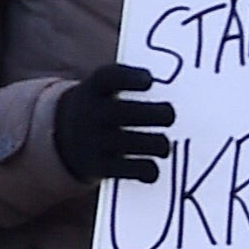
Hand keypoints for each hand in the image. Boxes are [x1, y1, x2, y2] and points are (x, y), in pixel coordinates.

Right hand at [53, 61, 175, 184]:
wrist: (65, 136)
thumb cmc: (106, 107)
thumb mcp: (107, 91)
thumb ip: (134, 88)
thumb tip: (184, 89)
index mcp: (94, 89)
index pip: (108, 78)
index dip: (130, 78)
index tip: (150, 81)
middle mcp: (89, 114)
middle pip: (124, 112)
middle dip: (155, 114)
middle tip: (170, 115)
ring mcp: (91, 141)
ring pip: (132, 142)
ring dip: (157, 144)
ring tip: (163, 145)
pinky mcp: (97, 166)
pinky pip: (128, 169)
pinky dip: (147, 170)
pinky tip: (153, 169)